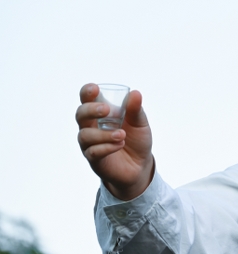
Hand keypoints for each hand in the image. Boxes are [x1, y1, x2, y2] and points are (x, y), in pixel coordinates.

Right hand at [76, 83, 154, 199]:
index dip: (87, 92)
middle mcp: (90, 127)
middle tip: (106, 110)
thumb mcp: (140, 124)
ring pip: (85, 135)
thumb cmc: (136, 140)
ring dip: (103, 134)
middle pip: (80, 115)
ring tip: (122, 134)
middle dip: (90, 110)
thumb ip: (136, 110)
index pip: (86, 99)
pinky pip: (93, 152)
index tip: (94, 88)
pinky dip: (106, 147)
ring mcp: (90, 144)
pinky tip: (119, 144)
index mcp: (100, 114)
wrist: (140, 166)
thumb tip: (135, 93)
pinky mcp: (94, 159)